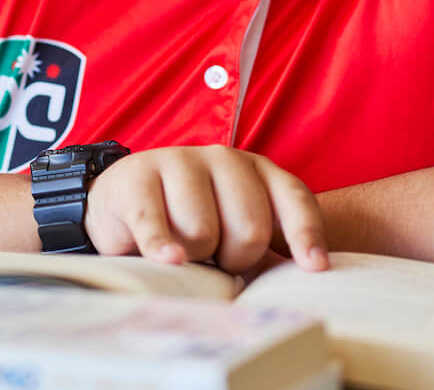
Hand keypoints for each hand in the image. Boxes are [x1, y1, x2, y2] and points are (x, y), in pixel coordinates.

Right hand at [84, 145, 328, 274]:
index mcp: (257, 169)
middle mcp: (223, 158)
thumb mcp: (234, 233)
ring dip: (193, 256)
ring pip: (203, 232)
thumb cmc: (188, 224)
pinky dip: (162, 250)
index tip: (314, 267)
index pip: (293, 198)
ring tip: (182, 249)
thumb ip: (268, 250)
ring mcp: (178, 161)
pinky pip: (157, 226)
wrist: (120, 203)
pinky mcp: (138, 178)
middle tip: (215, 258)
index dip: (306, 234)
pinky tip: (168, 260)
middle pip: (250, 227)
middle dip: (234, 258)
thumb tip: (307, 275)